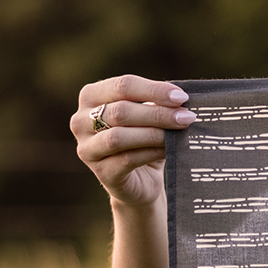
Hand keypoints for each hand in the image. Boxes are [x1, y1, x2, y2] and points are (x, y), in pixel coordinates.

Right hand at [71, 75, 195, 206]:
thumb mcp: (149, 117)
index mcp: (91, 96)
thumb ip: (157, 104)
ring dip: (154, 133)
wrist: (141, 182)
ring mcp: (86, 148)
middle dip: (158, 113)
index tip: (182, 97)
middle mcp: (80, 120)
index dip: (154, 90)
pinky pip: (127, 159)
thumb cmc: (145, 141)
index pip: (122, 86)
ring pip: (119, 137)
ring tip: (180, 132)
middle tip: (187, 117)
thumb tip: (180, 98)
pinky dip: (152, 152)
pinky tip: (169, 150)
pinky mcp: (101, 172)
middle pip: (121, 111)